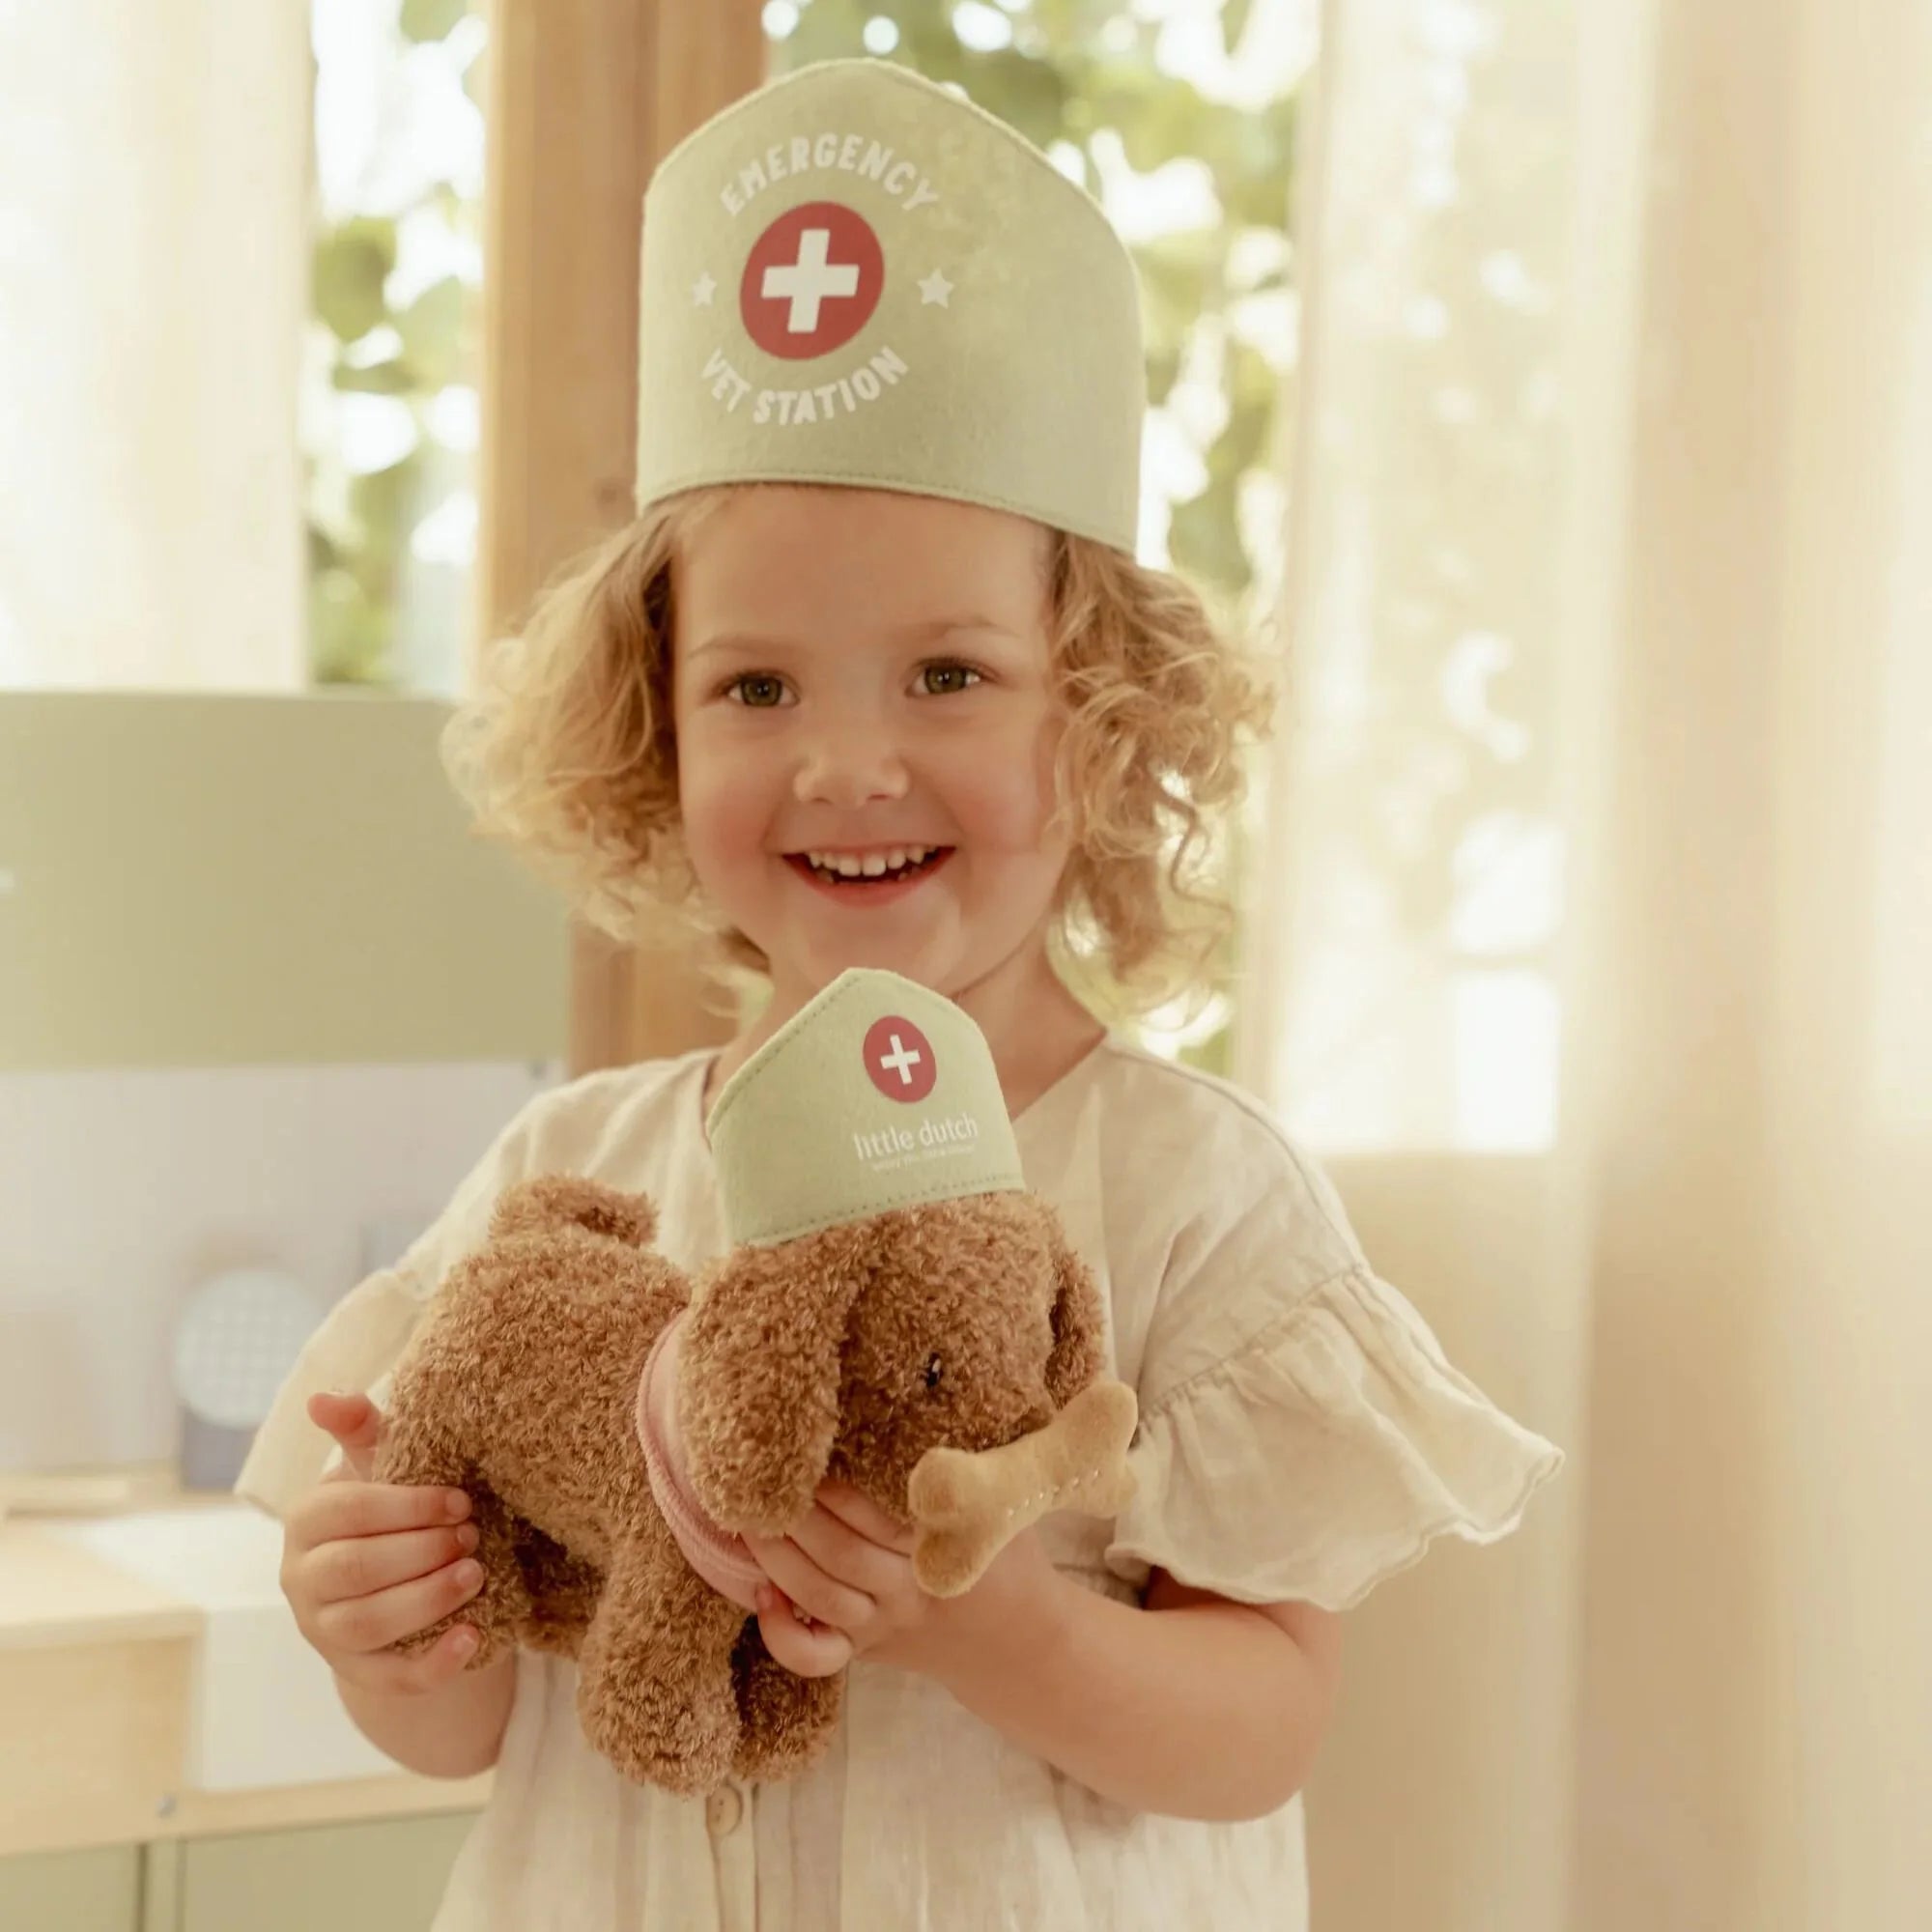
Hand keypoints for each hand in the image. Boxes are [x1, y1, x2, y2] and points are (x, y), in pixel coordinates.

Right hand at [278, 1392, 485, 1694]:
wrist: (396, 1571)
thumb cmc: (388, 1504)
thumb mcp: (378, 1462)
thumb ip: (360, 1428)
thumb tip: (322, 1398)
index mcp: (306, 1521)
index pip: (347, 1512)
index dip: (407, 1506)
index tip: (460, 1500)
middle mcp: (303, 1579)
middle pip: (355, 1570)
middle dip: (420, 1551)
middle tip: (473, 1535)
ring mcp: (324, 1630)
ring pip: (367, 1624)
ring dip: (426, 1600)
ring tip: (475, 1574)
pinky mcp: (356, 1670)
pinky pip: (390, 1677)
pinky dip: (433, 1663)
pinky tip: (473, 1638)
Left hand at [745, 1480, 1064, 1684]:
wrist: (1025, 1643)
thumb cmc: (1011, 1556)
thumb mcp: (1004, 1506)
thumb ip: (972, 1468)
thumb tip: (926, 1397)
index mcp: (942, 1549)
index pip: (879, 1517)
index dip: (837, 1487)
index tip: (808, 1449)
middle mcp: (908, 1590)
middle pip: (841, 1554)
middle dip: (796, 1514)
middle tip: (760, 1475)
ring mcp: (884, 1624)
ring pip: (819, 1595)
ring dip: (777, 1556)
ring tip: (746, 1516)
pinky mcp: (866, 1648)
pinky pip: (816, 1655)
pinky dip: (782, 1634)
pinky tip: (761, 1594)